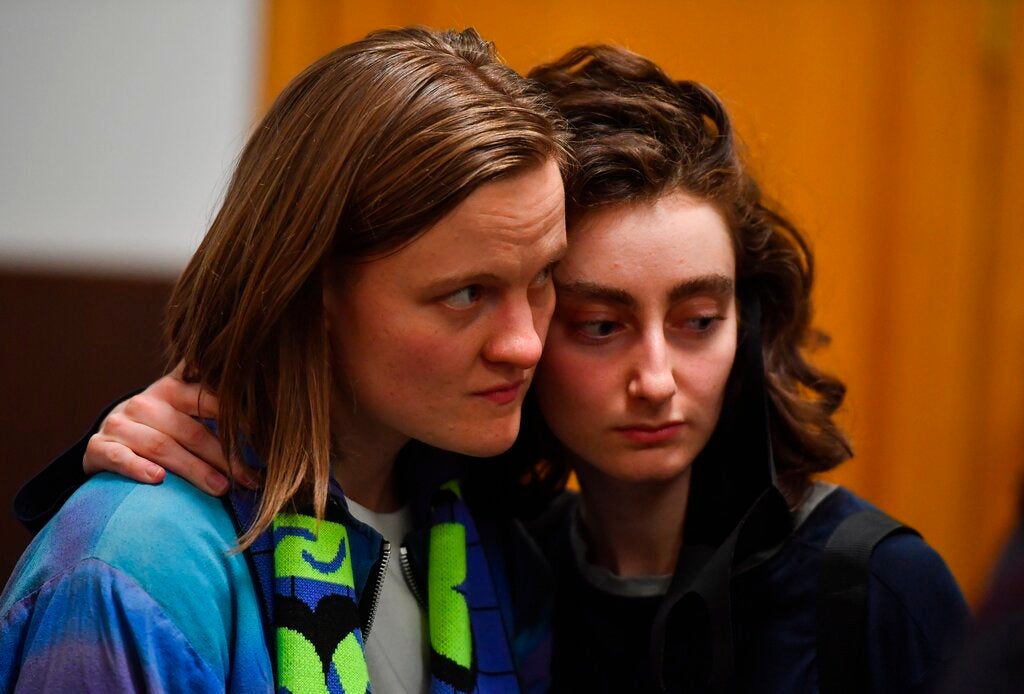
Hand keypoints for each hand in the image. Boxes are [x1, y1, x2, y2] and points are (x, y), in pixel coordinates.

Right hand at [83, 366, 258, 495]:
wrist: (109, 440)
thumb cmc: (163, 428)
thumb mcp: (186, 408)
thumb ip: (216, 403)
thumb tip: (274, 412)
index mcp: (173, 387)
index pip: (209, 399)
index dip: (238, 418)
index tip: (264, 438)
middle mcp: (146, 402)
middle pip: (191, 431)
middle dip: (223, 457)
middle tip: (248, 480)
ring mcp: (120, 424)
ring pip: (161, 447)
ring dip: (194, 470)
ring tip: (221, 490)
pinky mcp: (99, 447)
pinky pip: (119, 457)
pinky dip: (138, 468)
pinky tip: (158, 480)